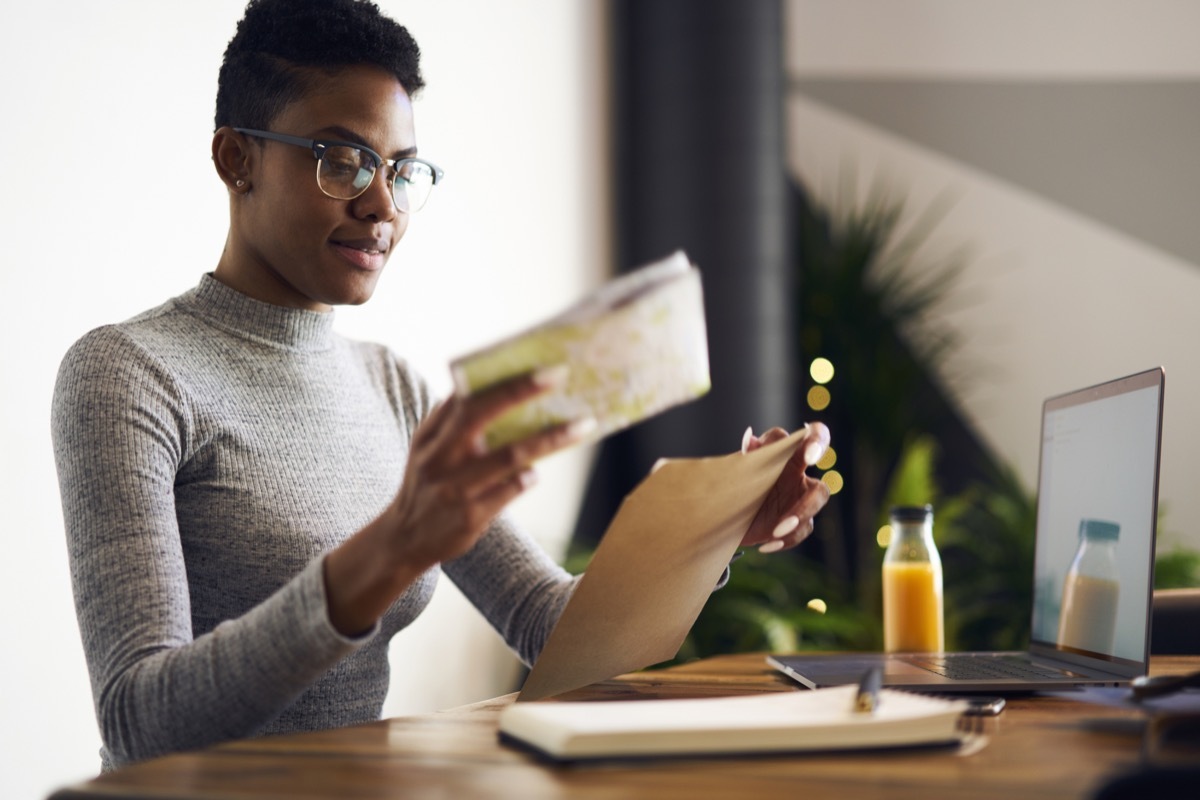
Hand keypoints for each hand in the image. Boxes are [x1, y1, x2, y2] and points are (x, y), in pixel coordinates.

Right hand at [386, 366, 593, 569]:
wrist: (404, 539)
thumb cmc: (427, 485)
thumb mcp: (426, 450)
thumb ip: (450, 421)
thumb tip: (485, 387)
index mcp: (430, 435)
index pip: (465, 396)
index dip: (500, 379)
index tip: (535, 365)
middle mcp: (438, 457)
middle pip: (481, 414)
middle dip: (520, 390)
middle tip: (558, 376)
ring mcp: (454, 487)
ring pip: (509, 455)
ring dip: (549, 439)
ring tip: (580, 427)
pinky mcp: (470, 515)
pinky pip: (511, 489)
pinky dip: (527, 477)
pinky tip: (534, 473)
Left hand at [738, 422, 830, 553]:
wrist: (720, 512)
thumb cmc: (730, 482)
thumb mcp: (734, 469)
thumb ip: (745, 456)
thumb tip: (750, 439)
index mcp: (786, 453)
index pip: (812, 436)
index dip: (816, 442)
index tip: (809, 458)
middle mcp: (798, 474)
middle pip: (821, 486)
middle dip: (810, 502)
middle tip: (790, 517)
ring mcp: (800, 498)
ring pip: (814, 511)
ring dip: (798, 520)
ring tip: (775, 532)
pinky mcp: (797, 521)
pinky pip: (802, 530)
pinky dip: (787, 539)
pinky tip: (767, 544)